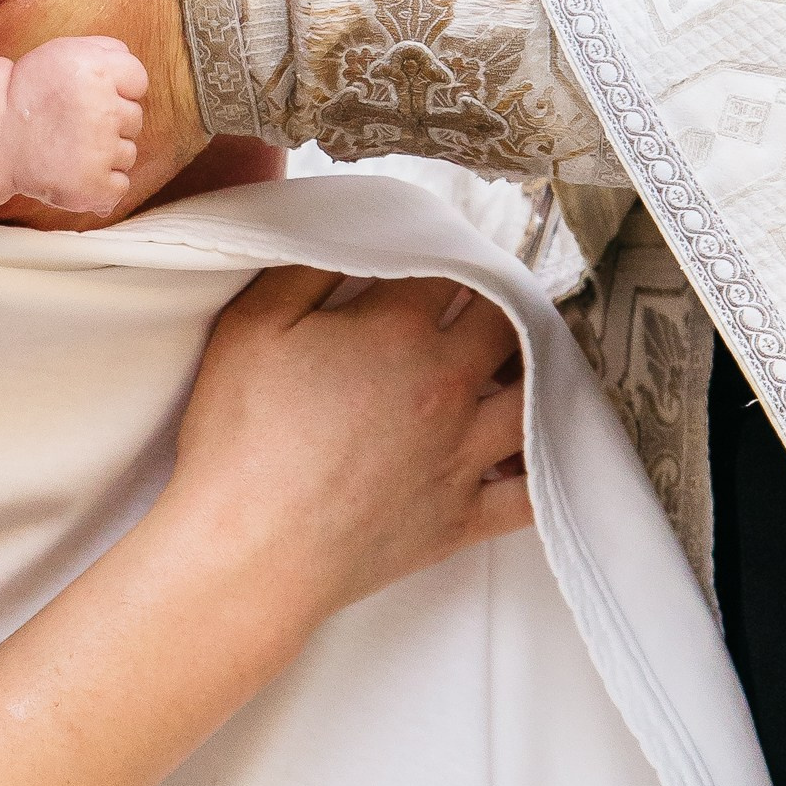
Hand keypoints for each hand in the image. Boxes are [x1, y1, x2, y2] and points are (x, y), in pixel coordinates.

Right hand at [3, 35, 147, 214]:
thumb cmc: (32, 92)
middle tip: (73, 123)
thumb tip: (138, 76)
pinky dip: (102, 185)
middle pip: (134, 119)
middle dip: (110, 122)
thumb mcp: (64, 51)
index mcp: (97, 70)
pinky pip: (119, 186)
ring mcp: (100, 149)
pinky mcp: (93, 184)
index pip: (139, 81)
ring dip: (105, 154)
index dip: (117, 90)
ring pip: (127, 153)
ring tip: (69, 147)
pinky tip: (75, 172)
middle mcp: (103, 108)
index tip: (91, 96)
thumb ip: (107, 51)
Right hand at [171, 265, 527, 636]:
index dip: (447, 252)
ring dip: (534, 369)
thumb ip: (308, 267)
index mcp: (398, 331)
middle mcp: (447, 386)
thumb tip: (353, 234)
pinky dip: (545, 465)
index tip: (439, 253)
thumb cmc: (240, 439)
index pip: (450, 267)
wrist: (248, 551)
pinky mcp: (463, 516)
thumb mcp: (253, 326)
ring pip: (536, 396)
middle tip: (483, 295)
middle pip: (507, 321)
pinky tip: (537, 447)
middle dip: (500, 299)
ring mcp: (463, 455)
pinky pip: (532, 491)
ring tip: (516, 358)